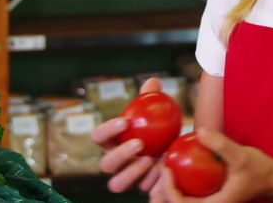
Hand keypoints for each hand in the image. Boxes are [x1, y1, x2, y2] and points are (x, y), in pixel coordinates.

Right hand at [91, 77, 165, 192]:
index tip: (125, 121)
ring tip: (150, 160)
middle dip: (120, 154)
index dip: (106, 130)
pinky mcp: (142, 187)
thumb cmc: (158, 127)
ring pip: (116, 184)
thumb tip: (152, 82)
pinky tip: (165, 170)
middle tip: (140, 143)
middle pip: (105, 164)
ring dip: (132, 173)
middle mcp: (115, 162)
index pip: (98, 137)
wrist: (174, 147)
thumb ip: (152, 98)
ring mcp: (127, 178)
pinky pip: (143, 189)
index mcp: (111, 142)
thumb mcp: (157, 113)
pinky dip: (153, 181)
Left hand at [150, 129, 272, 202]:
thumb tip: (201, 132)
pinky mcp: (208, 198)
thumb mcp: (241, 156)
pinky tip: (173, 166)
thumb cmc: (258, 169)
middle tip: (156, 168)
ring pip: (179, 202)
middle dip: (160, 192)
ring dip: (166, 189)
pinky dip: (177, 184)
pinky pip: (187, 195)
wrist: (269, 178)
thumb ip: (222, 145)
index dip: (168, 189)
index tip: (165, 168)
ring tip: (161, 168)